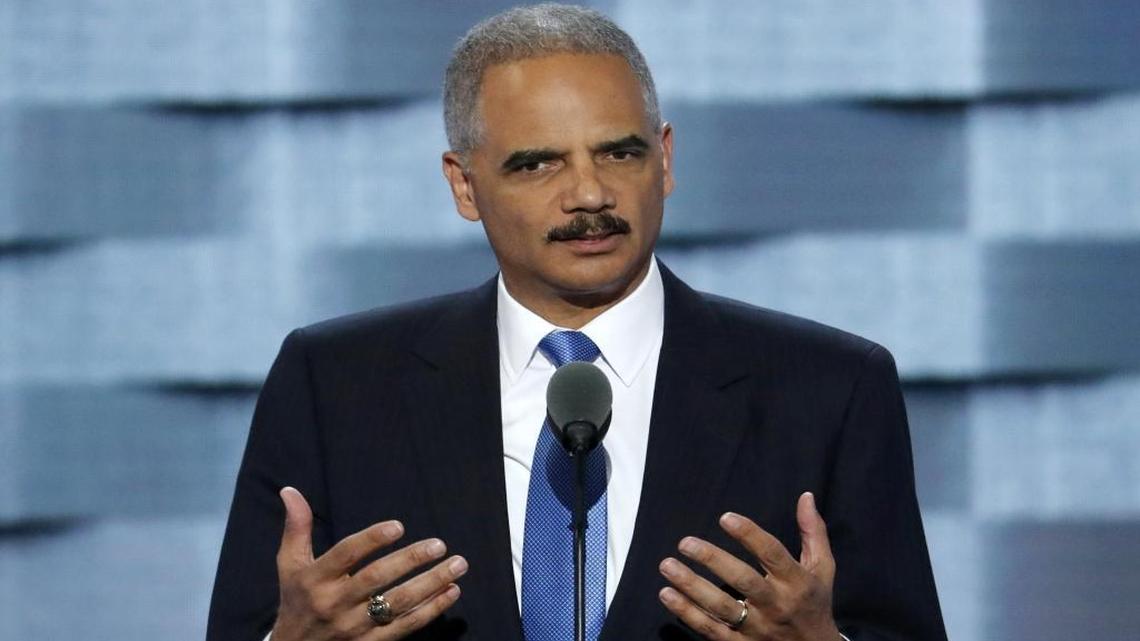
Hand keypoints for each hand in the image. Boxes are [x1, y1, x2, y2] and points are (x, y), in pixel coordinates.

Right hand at [271, 487, 466, 640]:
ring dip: (431, 584)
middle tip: (439, 544)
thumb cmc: (297, 599)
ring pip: (397, 604)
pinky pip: (405, 627)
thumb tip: (290, 490)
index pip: (345, 555)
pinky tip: (451, 592)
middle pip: (376, 579)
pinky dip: (431, 610)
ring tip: (457, 565)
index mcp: (315, 579)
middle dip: (410, 560)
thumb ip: (296, 527)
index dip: (371, 540)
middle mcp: (334, 603)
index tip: (399, 526)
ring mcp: (354, 627)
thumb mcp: (290, 564)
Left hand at [658, 492, 839, 640]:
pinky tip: (667, 594)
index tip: (725, 517)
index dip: (750, 534)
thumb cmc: (814, 603)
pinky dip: (687, 613)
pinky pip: (710, 630)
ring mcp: (757, 628)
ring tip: (668, 566)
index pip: (772, 554)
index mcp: (796, 583)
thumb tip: (806, 496)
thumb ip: (813, 532)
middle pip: (743, 580)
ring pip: (721, 608)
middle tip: (685, 543)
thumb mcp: (822, 568)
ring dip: (691, 587)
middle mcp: (776, 605)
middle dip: (713, 560)